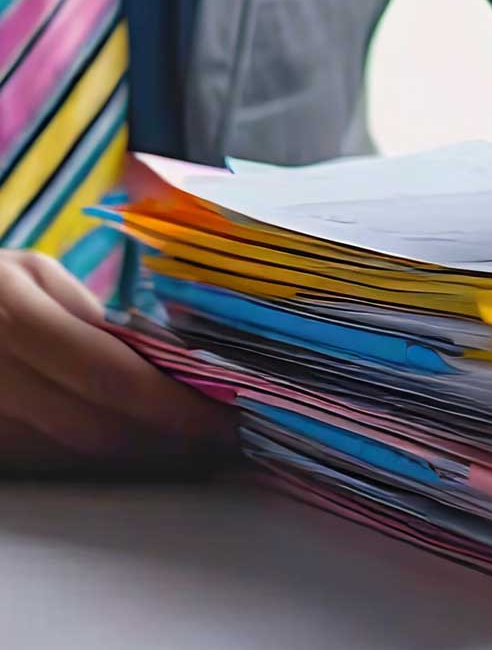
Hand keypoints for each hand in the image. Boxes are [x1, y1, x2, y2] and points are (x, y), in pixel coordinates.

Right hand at [0, 250, 236, 476]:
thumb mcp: (30, 273)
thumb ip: (93, 315)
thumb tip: (165, 359)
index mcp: (13, 319)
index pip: (114, 379)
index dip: (176, 407)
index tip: (226, 419)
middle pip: (99, 430)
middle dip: (169, 442)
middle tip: (222, 442)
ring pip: (74, 457)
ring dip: (141, 457)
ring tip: (193, 448)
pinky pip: (46, 463)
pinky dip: (97, 461)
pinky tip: (137, 450)